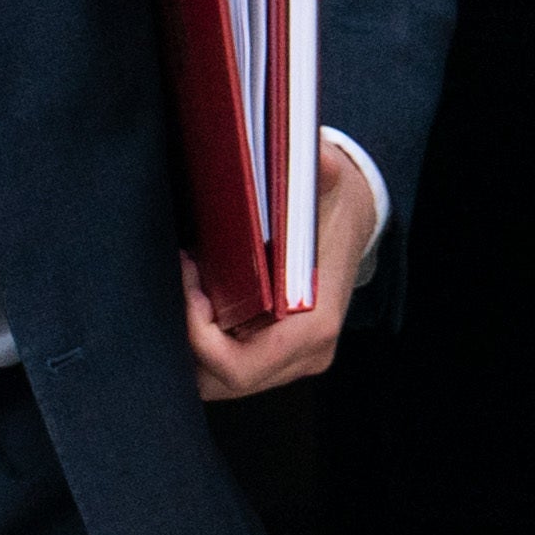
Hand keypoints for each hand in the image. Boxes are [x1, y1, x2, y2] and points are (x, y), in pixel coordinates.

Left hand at [186, 137, 382, 399]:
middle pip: (223, 381)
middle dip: (186, 339)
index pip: (240, 365)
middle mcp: (304, 355)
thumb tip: (313, 153)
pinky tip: (198, 296)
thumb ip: (319, 169)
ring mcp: (292, 361)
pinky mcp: (278, 355)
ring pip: (220, 381)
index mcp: (314, 326)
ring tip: (188, 286)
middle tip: (181, 280)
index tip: (188, 279)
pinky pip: (228, 368)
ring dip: (191, 343)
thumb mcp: (328, 180)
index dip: (198, 334)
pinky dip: (202, 342)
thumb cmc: (333, 202)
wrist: (354, 216)